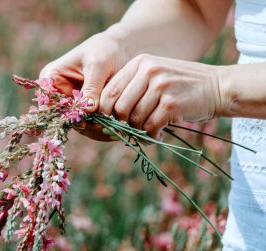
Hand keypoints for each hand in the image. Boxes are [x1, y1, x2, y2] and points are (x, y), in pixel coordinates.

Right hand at [40, 28, 127, 140]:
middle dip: (84, 125)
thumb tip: (88, 110)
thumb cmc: (105, 50)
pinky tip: (114, 129)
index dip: (67, 115)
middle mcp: (57, 93)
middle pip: (65, 117)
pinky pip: (89, 124)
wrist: (119, 50)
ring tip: (112, 130)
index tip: (85, 123)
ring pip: (78, 124)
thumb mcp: (98, 65)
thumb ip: (91, 87)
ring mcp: (71, 103)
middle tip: (103, 129)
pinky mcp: (84, 109)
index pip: (51, 103)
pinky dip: (100, 127)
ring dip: (94, 129)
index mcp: (51, 78)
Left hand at [98, 54, 223, 139]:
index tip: (109, 122)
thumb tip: (104, 114)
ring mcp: (161, 86)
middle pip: (119, 107)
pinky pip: (150, 127)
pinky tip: (157, 134)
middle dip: (121, 124)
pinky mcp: (172, 103)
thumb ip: (131, 88)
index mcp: (139, 63)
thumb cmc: (181, 85)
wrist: (218, 87)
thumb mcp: (154, 75)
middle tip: (129, 130)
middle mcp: (148, 71)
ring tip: (146, 132)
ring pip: (134, 119)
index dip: (104, 111)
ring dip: (138, 131)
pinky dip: (151, 136)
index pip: (109, 91)